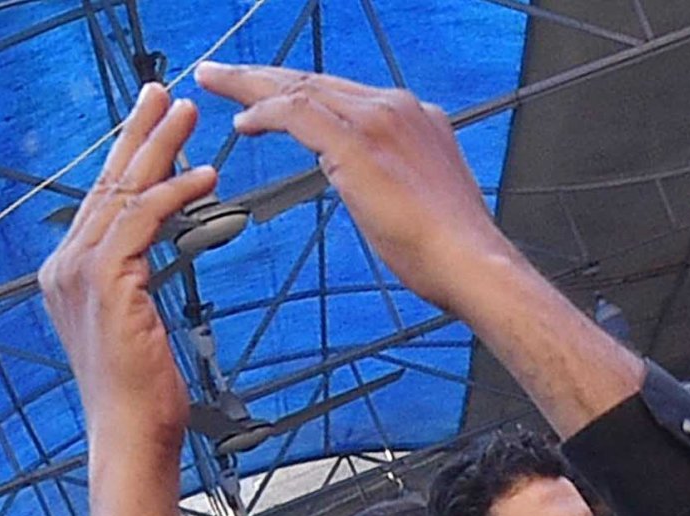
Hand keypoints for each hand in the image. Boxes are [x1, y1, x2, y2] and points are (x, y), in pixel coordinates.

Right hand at [39, 87, 215, 465]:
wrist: (133, 434)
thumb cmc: (146, 393)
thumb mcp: (138, 325)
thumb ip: (136, 285)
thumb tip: (151, 261)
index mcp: (73, 270)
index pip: (103, 199)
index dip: (130, 157)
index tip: (155, 124)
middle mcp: (68, 262)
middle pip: (107, 181)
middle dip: (139, 133)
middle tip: (166, 94)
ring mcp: (81, 270)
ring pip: (123, 192)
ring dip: (160, 150)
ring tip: (188, 117)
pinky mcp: (106, 281)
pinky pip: (142, 222)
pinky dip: (174, 195)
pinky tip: (204, 178)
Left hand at [196, 64, 526, 310]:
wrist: (474, 266)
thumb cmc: (452, 250)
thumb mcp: (423, 196)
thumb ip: (395, 176)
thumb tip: (373, 186)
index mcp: (418, 119)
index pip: (344, 93)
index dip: (301, 90)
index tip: (271, 93)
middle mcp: (398, 108)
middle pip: (315, 81)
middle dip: (264, 76)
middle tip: (223, 74)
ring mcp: (378, 121)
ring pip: (299, 87)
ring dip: (250, 85)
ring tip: (215, 82)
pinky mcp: (356, 142)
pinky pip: (294, 113)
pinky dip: (263, 113)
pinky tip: (242, 122)